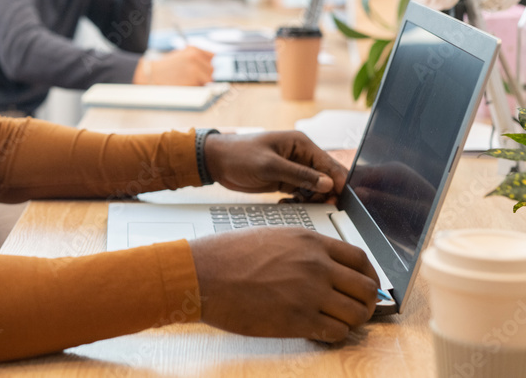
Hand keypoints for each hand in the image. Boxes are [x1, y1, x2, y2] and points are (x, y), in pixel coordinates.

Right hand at [133, 47, 213, 85]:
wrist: (153, 74)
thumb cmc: (168, 65)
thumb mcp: (183, 54)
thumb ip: (198, 56)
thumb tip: (213, 62)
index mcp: (194, 50)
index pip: (212, 57)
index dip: (207, 64)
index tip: (203, 68)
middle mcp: (196, 58)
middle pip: (212, 69)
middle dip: (205, 74)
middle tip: (194, 76)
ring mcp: (195, 70)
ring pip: (209, 79)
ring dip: (202, 81)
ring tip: (189, 80)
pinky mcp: (193, 82)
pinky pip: (201, 86)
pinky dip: (196, 87)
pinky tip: (185, 84)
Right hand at [189, 227, 378, 340]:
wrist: (204, 274)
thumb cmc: (228, 255)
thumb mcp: (272, 236)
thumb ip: (303, 249)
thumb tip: (323, 266)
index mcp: (310, 242)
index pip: (360, 259)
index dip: (368, 275)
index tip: (365, 285)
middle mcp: (316, 266)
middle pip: (365, 288)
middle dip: (365, 301)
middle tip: (355, 308)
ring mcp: (310, 294)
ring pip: (356, 314)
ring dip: (351, 321)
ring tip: (337, 321)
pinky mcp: (298, 320)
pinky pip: (336, 333)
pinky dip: (334, 335)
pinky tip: (320, 331)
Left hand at [203, 131, 347, 198]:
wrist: (216, 162)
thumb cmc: (238, 155)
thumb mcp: (269, 166)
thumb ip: (299, 175)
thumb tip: (327, 184)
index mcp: (301, 144)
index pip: (329, 164)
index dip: (338, 182)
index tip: (339, 199)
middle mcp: (300, 156)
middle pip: (325, 178)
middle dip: (324, 193)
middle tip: (316, 205)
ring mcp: (293, 169)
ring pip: (315, 188)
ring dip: (311, 199)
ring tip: (296, 203)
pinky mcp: (284, 181)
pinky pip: (301, 194)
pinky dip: (299, 202)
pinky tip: (287, 204)